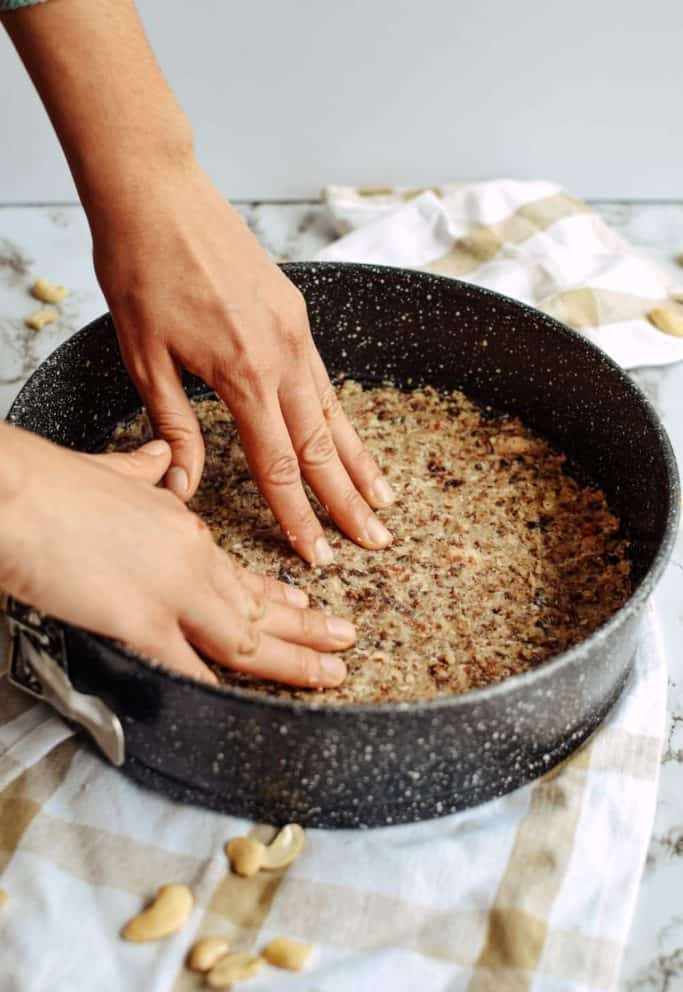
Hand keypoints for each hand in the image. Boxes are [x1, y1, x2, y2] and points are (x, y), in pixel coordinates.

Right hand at [0, 428, 354, 687]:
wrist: (17, 491)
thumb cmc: (54, 482)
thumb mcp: (114, 469)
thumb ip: (143, 469)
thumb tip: (158, 457)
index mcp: (183, 528)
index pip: (242, 572)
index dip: (279, 595)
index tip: (306, 605)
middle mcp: (190, 560)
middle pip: (259, 609)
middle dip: (308, 632)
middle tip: (345, 645)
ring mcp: (171, 592)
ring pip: (247, 638)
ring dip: (293, 662)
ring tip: (330, 676)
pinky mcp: (141, 622)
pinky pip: (190, 667)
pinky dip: (219, 690)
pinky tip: (245, 707)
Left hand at [91, 160, 395, 566]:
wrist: (157, 192)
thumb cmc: (140, 269)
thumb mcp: (143, 358)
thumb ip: (175, 428)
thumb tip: (186, 486)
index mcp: (243, 374)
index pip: (279, 465)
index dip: (299, 516)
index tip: (319, 554)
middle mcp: (281, 356)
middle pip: (322, 447)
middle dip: (350, 501)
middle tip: (379, 541)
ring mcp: (295, 332)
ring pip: (334, 413)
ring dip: (360, 461)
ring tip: (385, 499)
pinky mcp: (295, 313)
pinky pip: (326, 379)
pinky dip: (342, 417)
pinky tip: (348, 437)